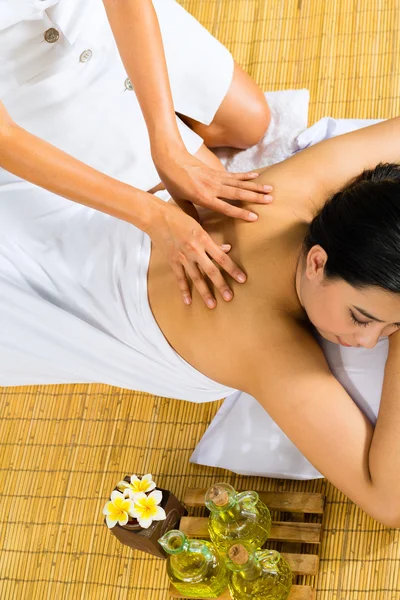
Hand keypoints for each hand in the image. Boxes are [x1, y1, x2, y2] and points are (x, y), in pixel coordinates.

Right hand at [148, 201, 246, 307]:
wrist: (156, 217)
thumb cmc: (179, 217)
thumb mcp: (199, 225)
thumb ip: (212, 240)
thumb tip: (227, 249)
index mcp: (203, 239)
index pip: (222, 257)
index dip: (232, 269)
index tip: (242, 279)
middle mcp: (194, 250)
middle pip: (211, 271)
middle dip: (221, 285)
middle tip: (230, 297)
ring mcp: (183, 257)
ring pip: (196, 278)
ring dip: (205, 292)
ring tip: (212, 304)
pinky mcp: (172, 261)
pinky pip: (180, 278)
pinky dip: (184, 290)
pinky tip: (188, 301)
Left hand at [153, 149, 272, 220]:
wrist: (170, 159)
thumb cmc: (172, 182)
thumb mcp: (179, 201)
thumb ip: (191, 214)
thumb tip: (199, 227)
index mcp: (203, 197)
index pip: (226, 207)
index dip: (240, 213)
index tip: (254, 217)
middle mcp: (213, 188)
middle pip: (238, 194)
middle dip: (255, 197)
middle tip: (270, 200)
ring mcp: (216, 178)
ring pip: (239, 183)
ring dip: (255, 187)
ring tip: (269, 190)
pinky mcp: (216, 171)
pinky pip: (234, 175)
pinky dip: (246, 176)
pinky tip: (256, 177)